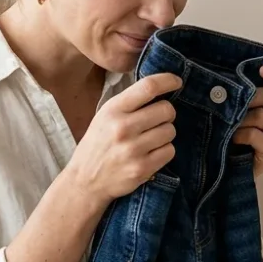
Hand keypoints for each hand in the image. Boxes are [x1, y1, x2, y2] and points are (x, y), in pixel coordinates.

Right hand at [67, 73, 182, 206]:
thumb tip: (160, 89)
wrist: (85, 180)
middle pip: (166, 110)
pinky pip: (169, 151)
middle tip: (157, 121)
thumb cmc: (98, 145)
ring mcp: (133, 149)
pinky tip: (150, 153)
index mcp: (113, 110)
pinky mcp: (142, 168)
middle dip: (167, 114)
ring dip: (165, 134)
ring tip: (150, 140)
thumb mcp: (104, 117)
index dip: (168, 81)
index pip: (149, 87)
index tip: (177, 82)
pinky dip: (164, 151)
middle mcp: (123, 127)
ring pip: (170, 131)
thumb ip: (129, 103)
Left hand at [233, 64, 262, 176]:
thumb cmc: (235, 134)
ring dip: (241, 118)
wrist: (232, 168)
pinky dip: (240, 134)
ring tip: (230, 125)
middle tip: (232, 103)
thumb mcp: (240, 110)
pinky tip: (233, 138)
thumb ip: (244, 95)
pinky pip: (256, 135)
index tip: (262, 70)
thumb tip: (230, 80)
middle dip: (249, 97)